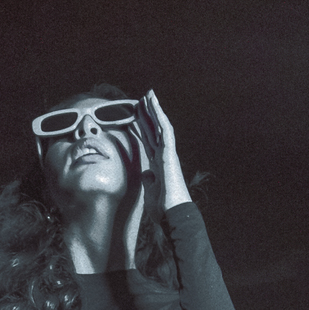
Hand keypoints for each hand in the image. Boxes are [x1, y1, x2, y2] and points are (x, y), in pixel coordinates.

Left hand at [143, 90, 191, 210]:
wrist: (173, 214)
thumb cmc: (163, 207)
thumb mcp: (150, 192)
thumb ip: (148, 181)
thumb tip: (145, 173)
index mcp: (158, 165)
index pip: (149, 141)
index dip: (142, 128)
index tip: (135, 117)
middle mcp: (164, 156)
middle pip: (154, 131)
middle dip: (147, 115)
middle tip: (141, 99)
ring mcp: (168, 154)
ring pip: (161, 126)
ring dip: (154, 110)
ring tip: (148, 95)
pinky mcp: (170, 153)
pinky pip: (165, 130)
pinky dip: (160, 116)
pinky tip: (154, 105)